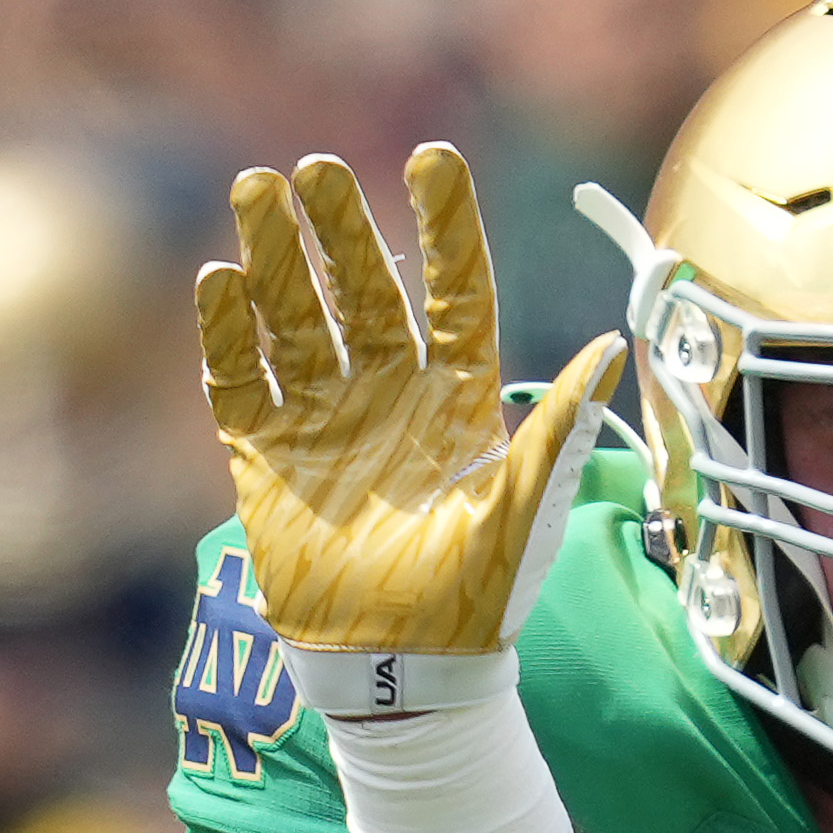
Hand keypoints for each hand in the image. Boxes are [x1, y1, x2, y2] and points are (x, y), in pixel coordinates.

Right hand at [196, 143, 625, 662]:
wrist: (400, 673)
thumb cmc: (476, 599)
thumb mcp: (526, 510)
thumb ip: (561, 429)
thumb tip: (614, 348)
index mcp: (459, 398)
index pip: (453, 292)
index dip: (445, 226)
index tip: (431, 160)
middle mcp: (390, 394)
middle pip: (363, 290)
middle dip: (339, 228)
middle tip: (315, 167)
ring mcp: (325, 419)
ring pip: (296, 318)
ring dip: (276, 258)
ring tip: (257, 192)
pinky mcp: (268, 455)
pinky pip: (241, 379)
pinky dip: (227, 333)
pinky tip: (218, 280)